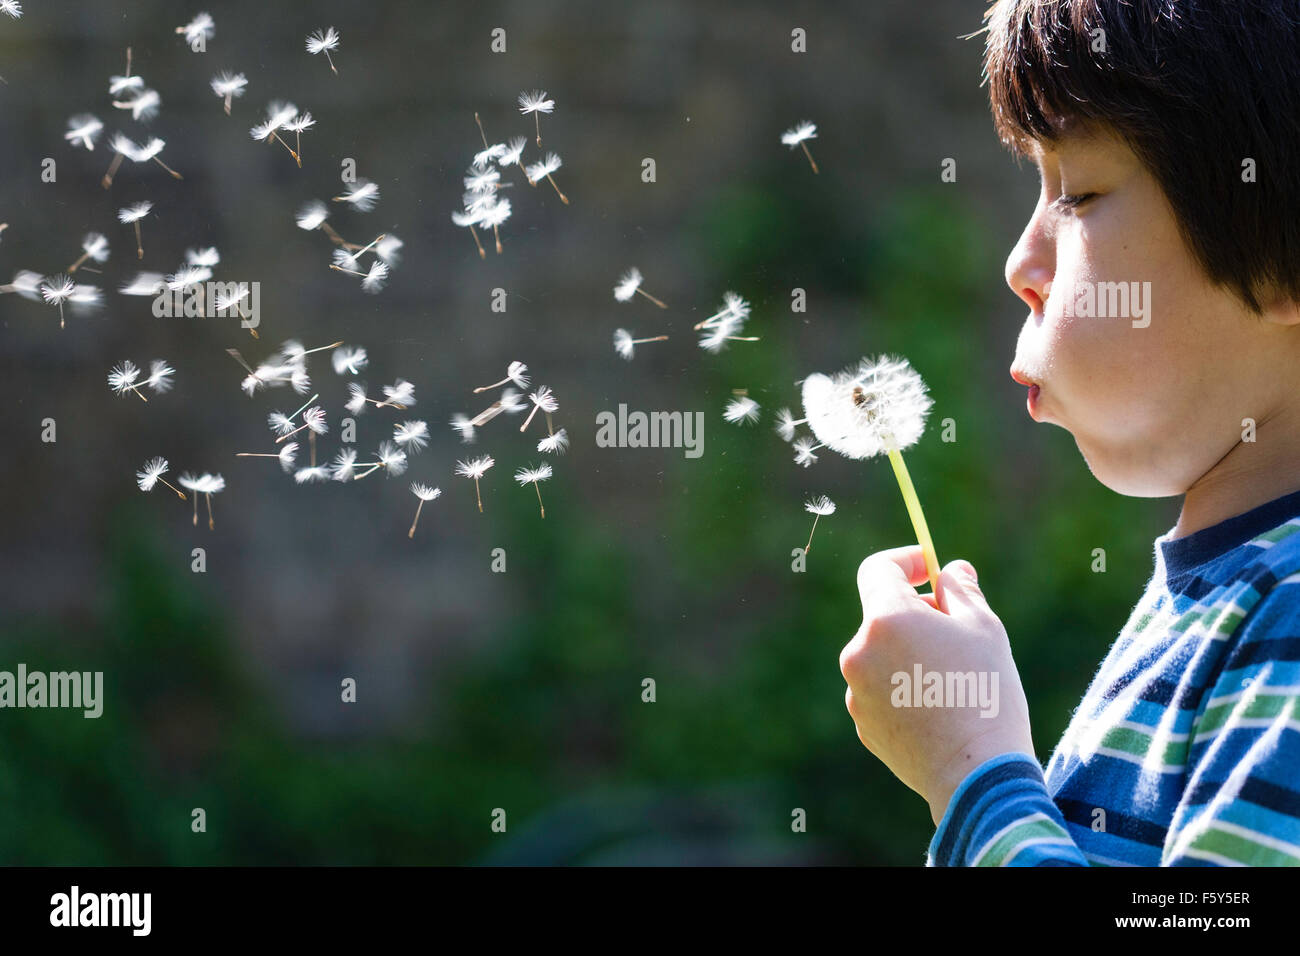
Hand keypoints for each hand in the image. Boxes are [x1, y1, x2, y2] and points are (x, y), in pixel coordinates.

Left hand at [839, 545, 1035, 824]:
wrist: (976, 774)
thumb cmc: (986, 693)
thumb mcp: (984, 629)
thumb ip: (961, 590)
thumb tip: (950, 570)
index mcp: (886, 620)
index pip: (877, 570)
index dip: (905, 562)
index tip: (929, 568)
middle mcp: (859, 653)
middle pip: (883, 616)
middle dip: (917, 614)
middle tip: (960, 632)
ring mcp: (857, 692)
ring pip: (883, 656)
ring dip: (910, 654)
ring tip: (955, 680)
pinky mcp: (864, 725)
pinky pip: (882, 691)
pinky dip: (905, 688)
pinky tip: (941, 710)